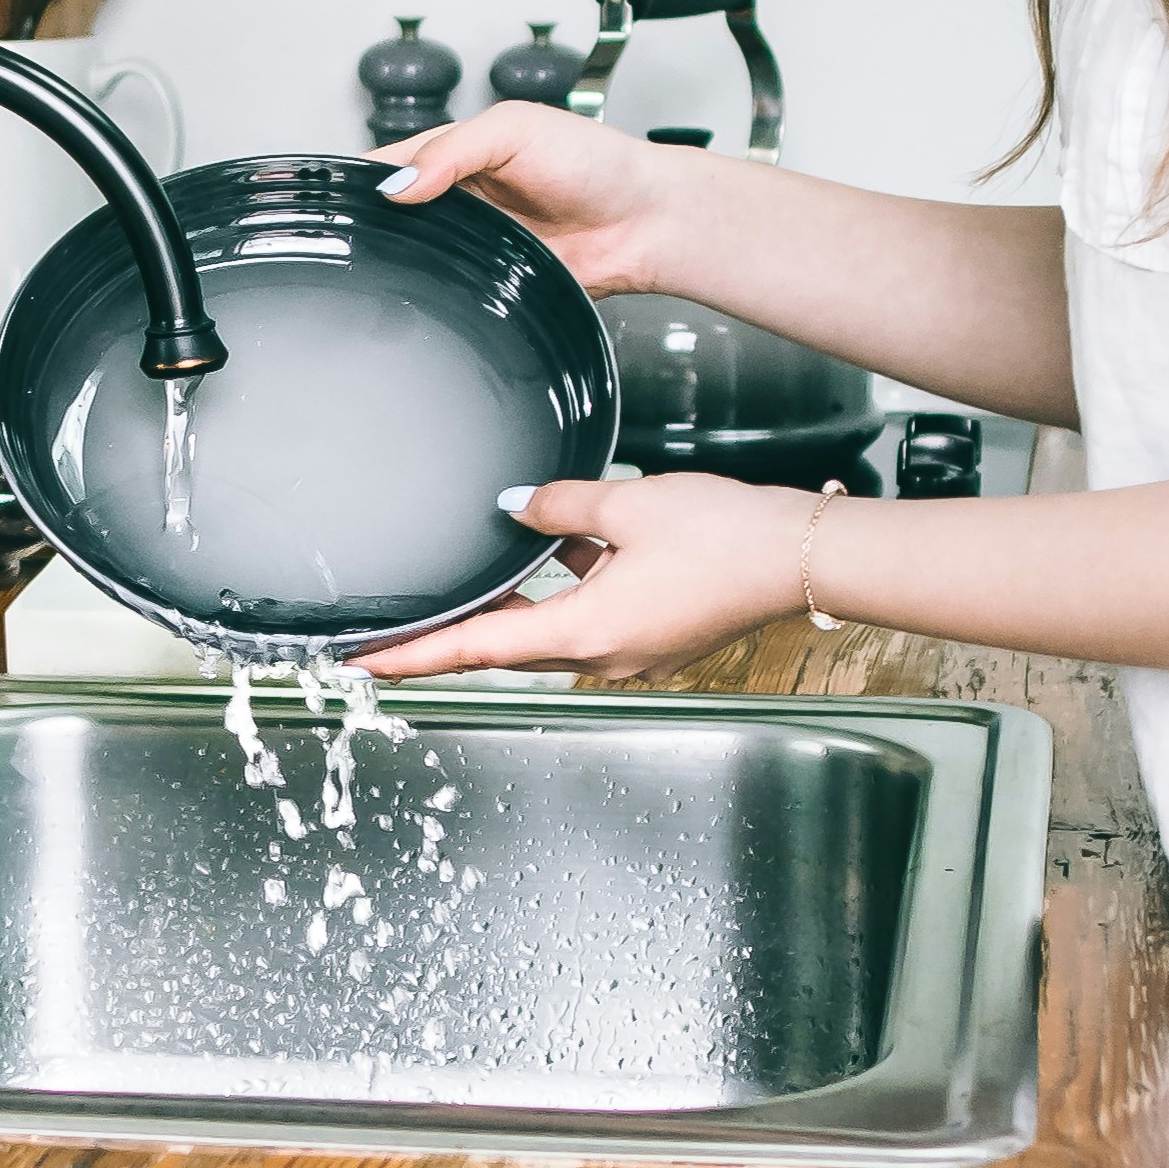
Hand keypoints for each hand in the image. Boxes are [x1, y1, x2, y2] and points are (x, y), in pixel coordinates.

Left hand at [364, 470, 820, 682]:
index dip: (416, 655)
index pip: (477, 648)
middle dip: (453, 635)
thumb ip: (560, 505)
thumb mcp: (628, 504)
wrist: (803, 554)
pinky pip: (590, 616)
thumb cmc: (728, 536)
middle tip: (395, 630)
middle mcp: (603, 654)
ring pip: (550, 629)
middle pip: (506, 647)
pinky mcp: (655, 635)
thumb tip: (516, 504)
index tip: (365, 664)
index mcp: (585, 632)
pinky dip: (565, 590)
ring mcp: (632, 651)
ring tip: (471, 579)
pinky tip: (562, 548)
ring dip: (513, 606)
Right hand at [371, 103, 685, 297]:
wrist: (645, 222)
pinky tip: (429, 285)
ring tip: (393, 257)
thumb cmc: (598, 163)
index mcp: (457, 151)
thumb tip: (398, 183)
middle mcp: (460, 197)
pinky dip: (436, 289)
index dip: (364, 177)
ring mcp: (474, 242)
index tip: (339, 195)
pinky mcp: (489, 280)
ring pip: (415, 255)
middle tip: (360, 233)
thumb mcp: (517, 129)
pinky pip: (449, 290)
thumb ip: (453, 149)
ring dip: (404, 258)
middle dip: (376, 223)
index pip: (391, 161)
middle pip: (394, 214)